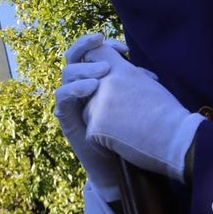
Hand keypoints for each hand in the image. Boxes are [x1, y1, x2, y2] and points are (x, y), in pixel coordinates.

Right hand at [55, 33, 126, 201]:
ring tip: (104, 71)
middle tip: (105, 50)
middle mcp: (80, 87)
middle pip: (74, 57)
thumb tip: (150, 75)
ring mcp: (72, 102)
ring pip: (67, 73)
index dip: (103, 45)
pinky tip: (92, 87)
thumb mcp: (133, 104)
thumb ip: (136, 89)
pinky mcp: (66, 118)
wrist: (121, 169)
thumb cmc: (129, 134)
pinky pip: (62, 97)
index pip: (91, 52)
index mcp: (94, 79)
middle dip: (86, 47)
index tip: (124, 48)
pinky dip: (75, 88)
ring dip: (85, 68)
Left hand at [82, 42, 201, 182]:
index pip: (95, 54)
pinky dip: (104, 141)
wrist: (176, 138)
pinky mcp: (95, 126)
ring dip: (101, 122)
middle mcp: (106, 82)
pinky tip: (124, 142)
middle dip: (101, 101)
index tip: (104, 73)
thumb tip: (110, 73)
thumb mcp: (146, 83)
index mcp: (121, 69)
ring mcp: (98, 103)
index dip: (95, 63)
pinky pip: (90, 134)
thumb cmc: (168, 113)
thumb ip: (125, 75)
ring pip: (88, 112)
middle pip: (89, 88)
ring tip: (128, 129)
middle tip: (125, 114)